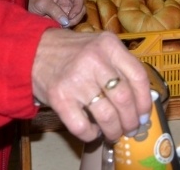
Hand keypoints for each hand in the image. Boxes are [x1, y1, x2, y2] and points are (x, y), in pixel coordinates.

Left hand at [29, 0, 85, 26]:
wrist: (26, 10)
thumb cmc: (32, 2)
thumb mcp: (41, 3)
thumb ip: (53, 10)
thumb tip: (66, 20)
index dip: (78, 7)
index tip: (70, 17)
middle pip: (81, 7)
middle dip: (76, 17)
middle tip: (66, 24)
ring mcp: (68, 7)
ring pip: (78, 15)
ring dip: (73, 22)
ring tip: (62, 26)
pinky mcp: (66, 16)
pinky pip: (72, 21)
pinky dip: (69, 25)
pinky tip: (61, 27)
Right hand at [32, 29, 152, 142]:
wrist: (34, 50)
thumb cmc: (73, 51)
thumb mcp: (100, 46)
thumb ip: (120, 65)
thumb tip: (141, 99)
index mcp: (109, 45)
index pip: (138, 76)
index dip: (145, 100)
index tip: (145, 114)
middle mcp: (94, 60)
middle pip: (124, 99)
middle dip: (131, 120)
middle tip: (131, 128)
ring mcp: (76, 79)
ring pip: (107, 115)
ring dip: (114, 130)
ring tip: (114, 133)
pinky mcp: (60, 98)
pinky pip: (82, 126)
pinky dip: (91, 134)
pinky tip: (93, 131)